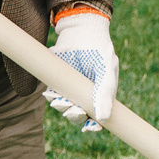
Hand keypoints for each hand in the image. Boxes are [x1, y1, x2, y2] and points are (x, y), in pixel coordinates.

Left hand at [45, 7, 119, 129]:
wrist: (81, 30)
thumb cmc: (99, 50)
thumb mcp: (107, 71)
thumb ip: (105, 94)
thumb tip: (104, 119)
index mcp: (101, 94)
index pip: (98, 116)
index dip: (93, 125)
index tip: (89, 127)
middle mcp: (85, 94)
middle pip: (79, 114)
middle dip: (75, 116)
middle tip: (73, 110)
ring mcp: (70, 88)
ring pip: (64, 107)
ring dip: (62, 108)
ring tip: (60, 102)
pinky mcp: (57, 81)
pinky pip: (53, 95)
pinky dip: (51, 97)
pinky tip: (51, 95)